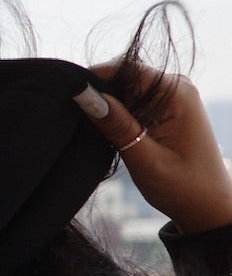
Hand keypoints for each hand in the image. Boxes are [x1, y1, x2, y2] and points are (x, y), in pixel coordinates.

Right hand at [75, 63, 231, 232]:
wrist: (207, 207)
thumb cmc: (182, 187)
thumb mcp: (144, 158)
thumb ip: (115, 124)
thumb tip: (84, 94)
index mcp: (177, 94)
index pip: (126, 69)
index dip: (94, 79)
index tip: (68, 98)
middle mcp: (175, 88)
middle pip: (123, 77)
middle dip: (99, 96)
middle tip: (81, 125)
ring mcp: (170, 98)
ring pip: (123, 90)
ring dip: (106, 108)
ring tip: (95, 133)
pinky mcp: (164, 109)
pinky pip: (130, 102)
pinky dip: (115, 116)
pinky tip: (110, 136)